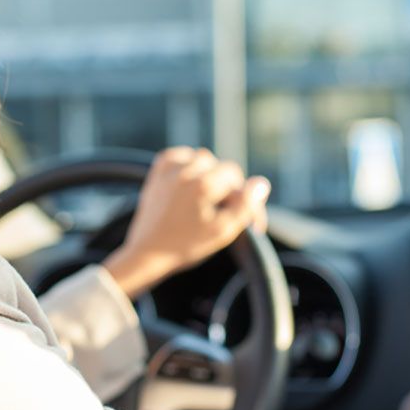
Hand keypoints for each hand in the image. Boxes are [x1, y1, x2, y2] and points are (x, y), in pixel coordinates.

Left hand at [102, 147, 270, 298]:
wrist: (147, 253)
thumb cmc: (187, 245)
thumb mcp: (222, 231)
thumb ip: (244, 206)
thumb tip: (261, 183)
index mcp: (203, 184)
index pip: (235, 176)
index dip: (243, 194)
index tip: (242, 215)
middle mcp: (185, 171)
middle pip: (219, 166)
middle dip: (226, 185)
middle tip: (223, 209)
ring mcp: (169, 170)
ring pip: (201, 158)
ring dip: (208, 173)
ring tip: (208, 198)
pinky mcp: (157, 172)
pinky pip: (180, 155)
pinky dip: (188, 165)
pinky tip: (190, 183)